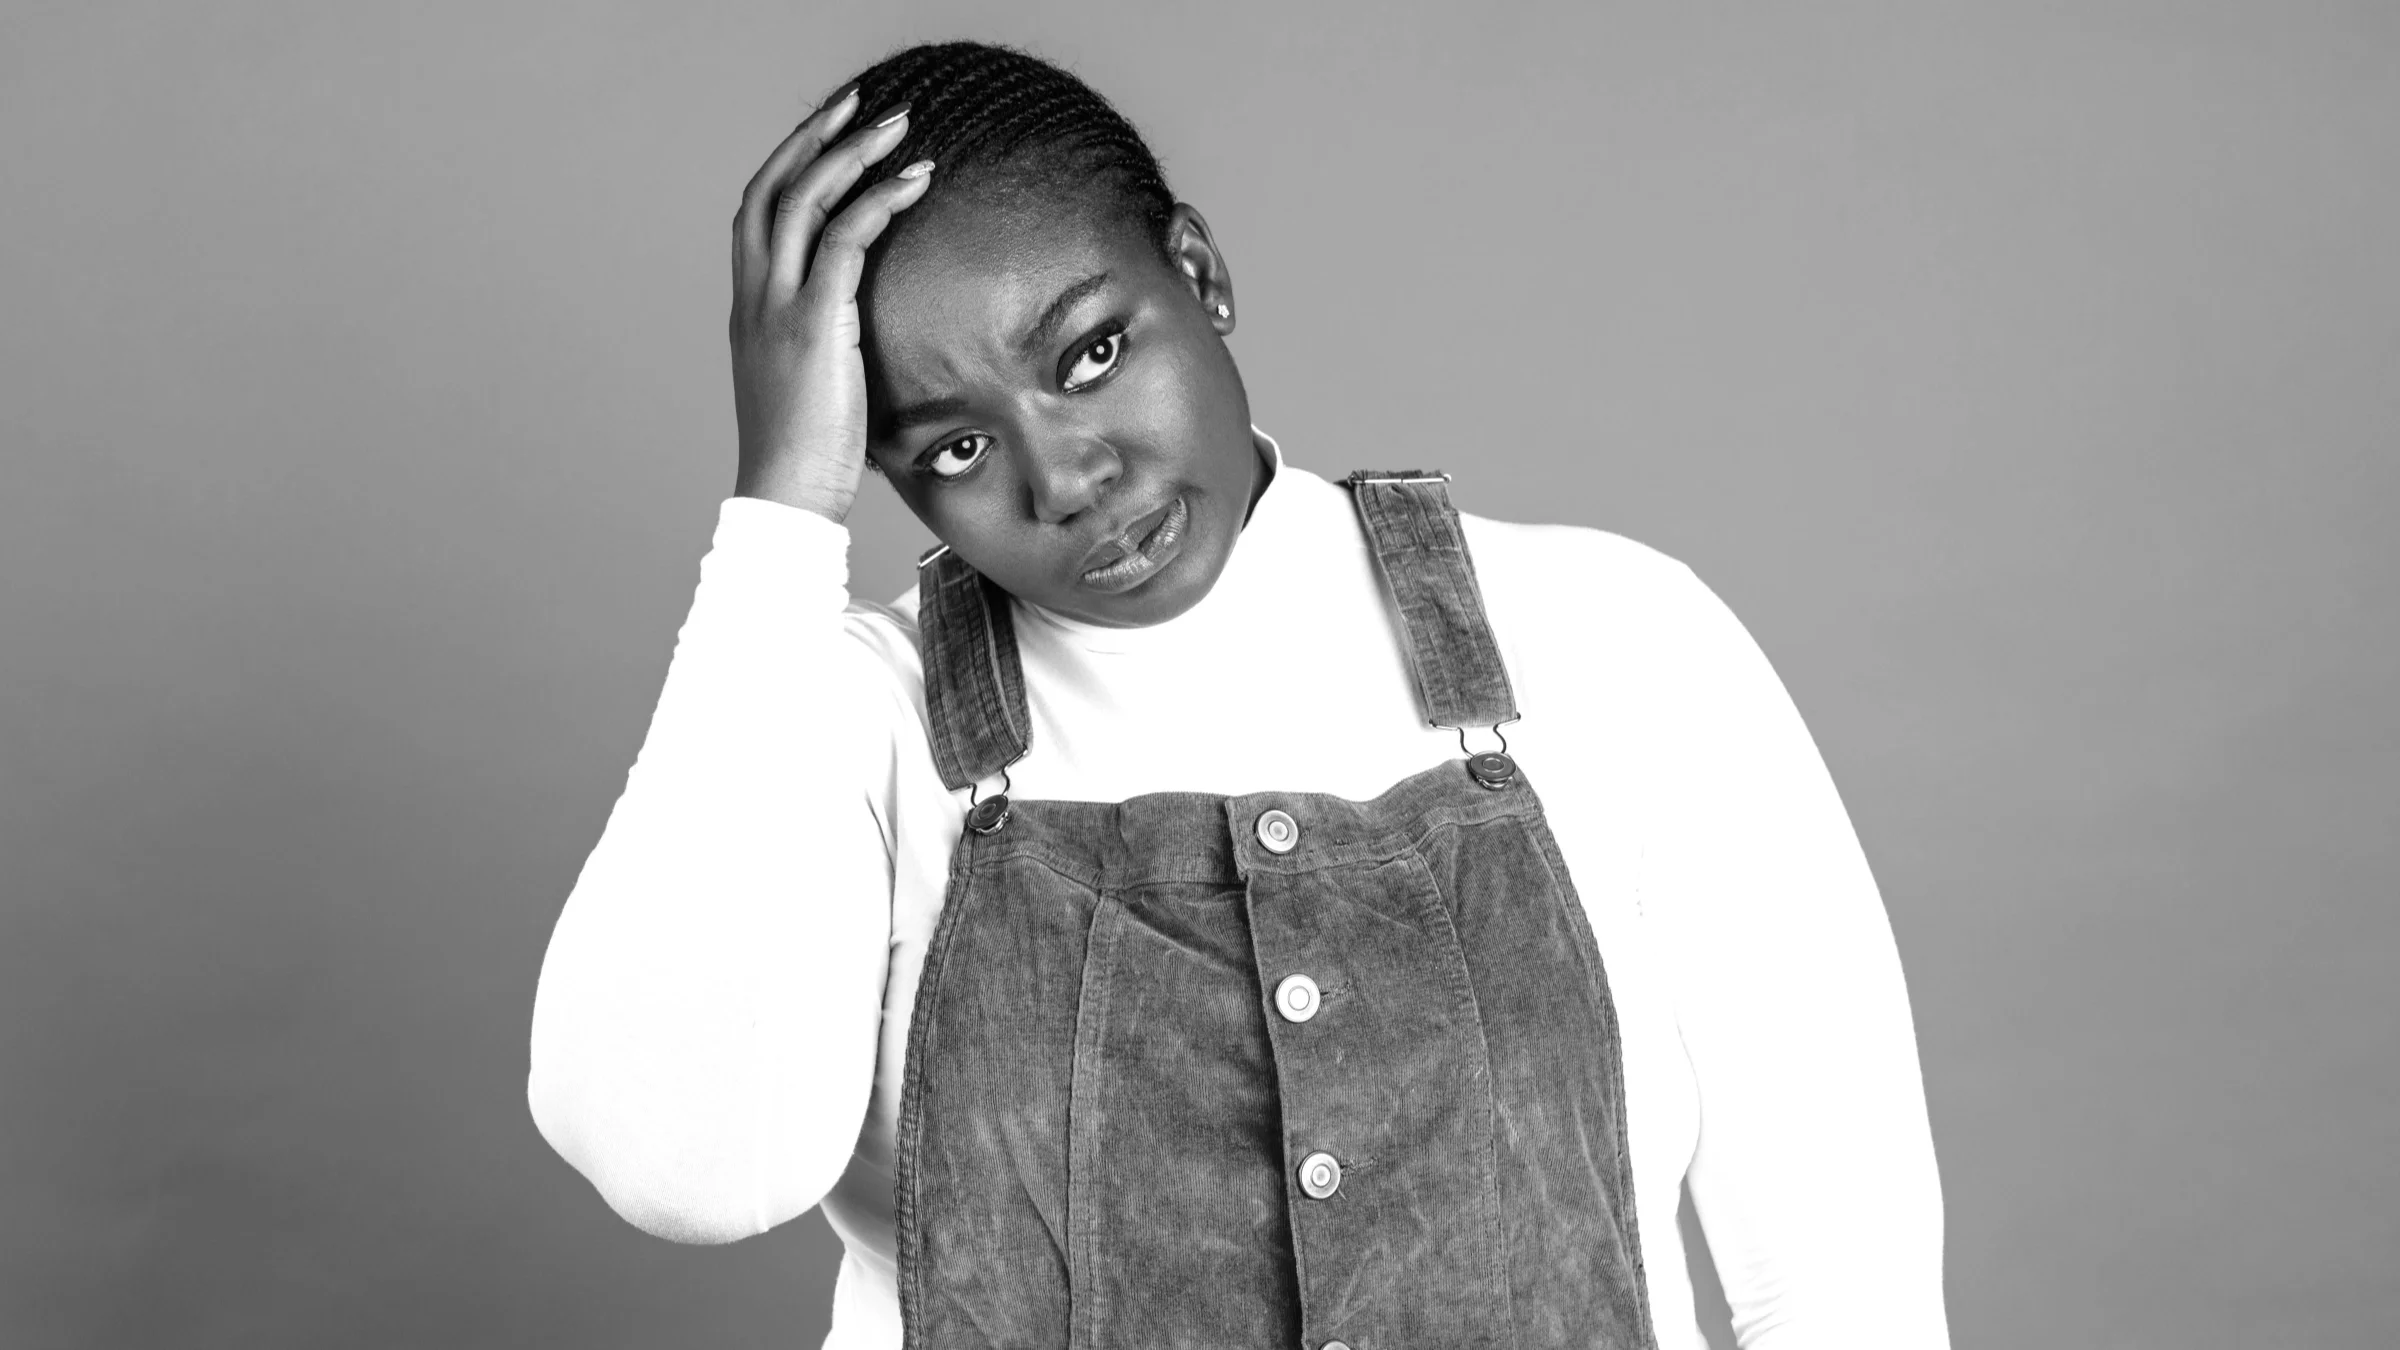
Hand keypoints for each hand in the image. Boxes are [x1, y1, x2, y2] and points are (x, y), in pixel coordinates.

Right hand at [727, 91, 932, 521]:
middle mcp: (754, 297)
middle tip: (859, 104)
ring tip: (899, 126)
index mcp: (750, 309)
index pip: (759, 213)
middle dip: (815, 138)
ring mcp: (777, 307)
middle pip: (772, 188)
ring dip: (851, 154)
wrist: (788, 498)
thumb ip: (829, 345)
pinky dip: (878, 200)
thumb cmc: (811, 456)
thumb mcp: (815, 385)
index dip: (792, 165)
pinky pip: (845, 239)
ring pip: (804, 201)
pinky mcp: (812, 324)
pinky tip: (914, 181)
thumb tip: (869, 334)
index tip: (831, 135)